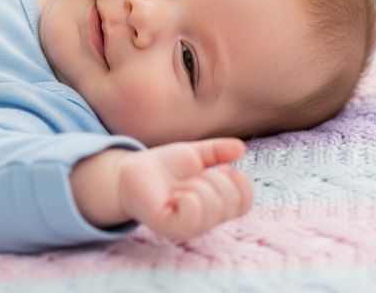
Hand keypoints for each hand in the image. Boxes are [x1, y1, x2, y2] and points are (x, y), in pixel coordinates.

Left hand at [118, 138, 252, 240]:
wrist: (130, 171)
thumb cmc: (163, 167)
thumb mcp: (194, 153)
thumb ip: (217, 151)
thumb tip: (241, 148)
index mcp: (216, 206)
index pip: (245, 201)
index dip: (237, 179)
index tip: (218, 168)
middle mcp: (206, 220)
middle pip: (232, 201)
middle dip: (212, 179)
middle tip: (189, 179)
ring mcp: (189, 226)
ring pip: (213, 206)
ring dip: (195, 186)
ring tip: (177, 187)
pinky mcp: (171, 227)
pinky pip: (193, 213)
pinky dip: (186, 196)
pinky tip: (172, 195)